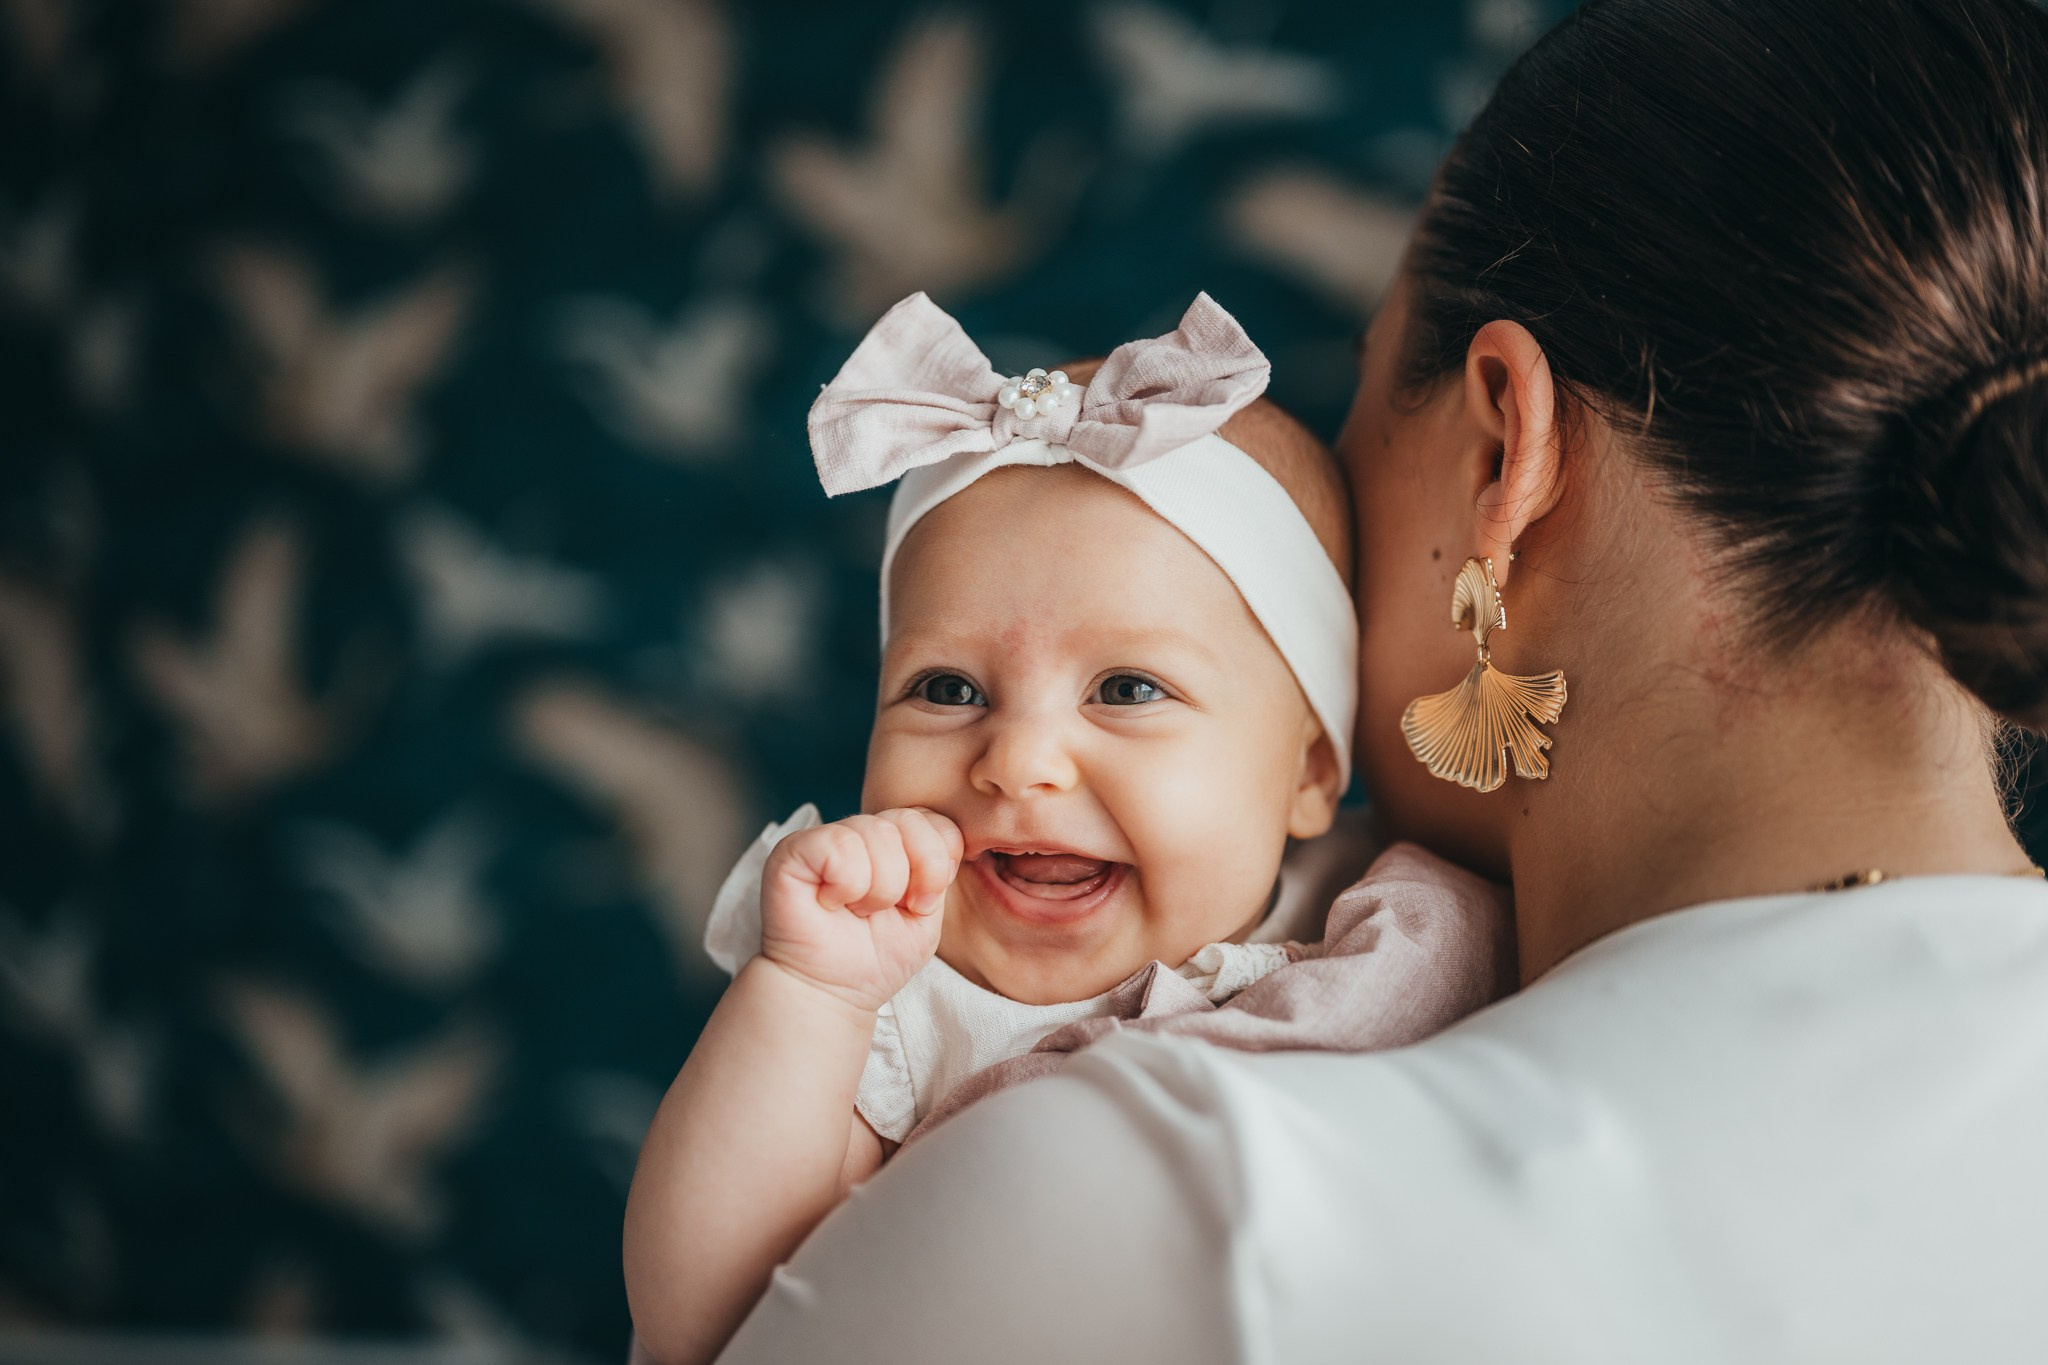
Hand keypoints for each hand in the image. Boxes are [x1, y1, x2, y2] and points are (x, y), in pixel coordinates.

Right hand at [759, 808, 962, 1011]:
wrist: (830, 993)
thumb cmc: (874, 958)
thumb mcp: (926, 916)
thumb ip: (939, 872)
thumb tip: (950, 842)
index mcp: (893, 844)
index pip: (932, 818)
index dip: (938, 860)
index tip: (921, 903)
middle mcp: (860, 832)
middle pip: (909, 820)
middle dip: (913, 876)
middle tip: (888, 910)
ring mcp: (826, 837)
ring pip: (877, 834)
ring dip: (878, 889)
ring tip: (856, 910)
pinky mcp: (794, 848)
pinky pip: (839, 844)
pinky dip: (846, 884)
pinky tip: (831, 903)